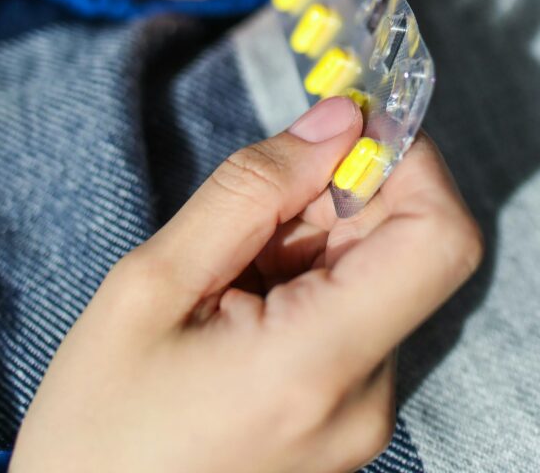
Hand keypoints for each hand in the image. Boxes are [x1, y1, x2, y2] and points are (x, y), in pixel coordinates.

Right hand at [11, 98, 481, 472]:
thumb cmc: (100, 420)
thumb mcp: (151, 285)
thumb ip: (251, 191)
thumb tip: (338, 119)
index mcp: (318, 365)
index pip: (440, 237)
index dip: (410, 162)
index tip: (348, 126)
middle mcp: (366, 398)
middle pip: (408, 247)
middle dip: (344, 195)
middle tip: (255, 205)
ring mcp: (364, 415)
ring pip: (380, 274)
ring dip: (319, 238)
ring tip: (231, 272)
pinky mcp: (350, 418)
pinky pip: (359, 314)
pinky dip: (312, 278)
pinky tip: (242, 302)